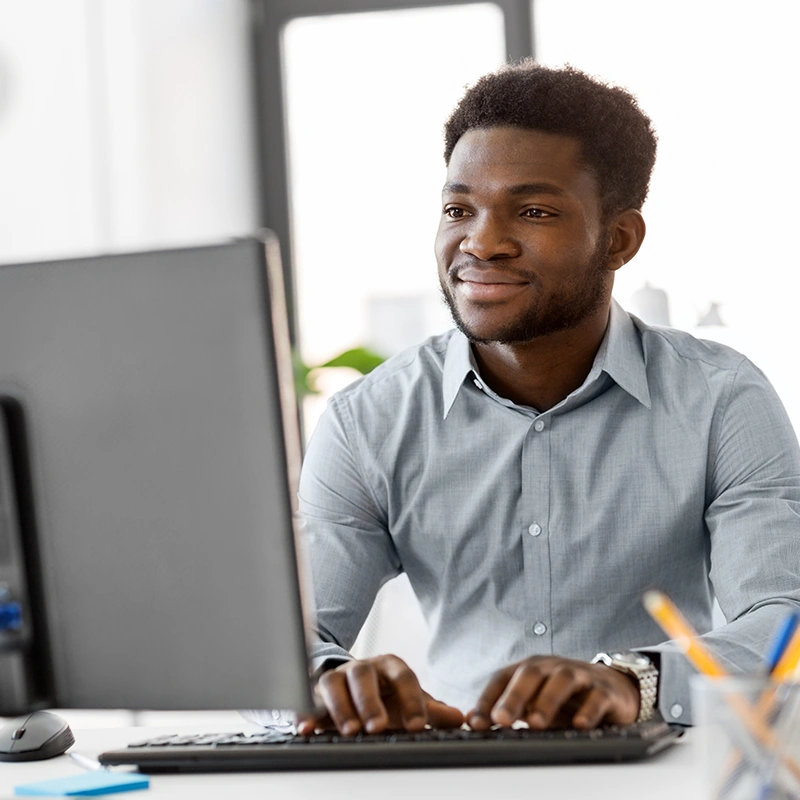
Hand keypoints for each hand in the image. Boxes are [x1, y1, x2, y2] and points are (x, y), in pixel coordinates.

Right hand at [296, 654, 464, 735]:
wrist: (352, 682)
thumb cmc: (384, 694)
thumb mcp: (407, 700)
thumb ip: (431, 710)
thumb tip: (460, 718)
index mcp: (389, 666)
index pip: (403, 676)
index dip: (412, 700)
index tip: (418, 725)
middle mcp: (362, 668)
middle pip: (364, 676)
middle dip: (370, 702)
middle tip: (377, 727)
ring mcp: (337, 677)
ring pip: (334, 683)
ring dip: (341, 707)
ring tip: (350, 731)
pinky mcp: (315, 692)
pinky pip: (308, 699)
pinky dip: (305, 712)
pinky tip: (306, 728)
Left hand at [467, 655, 639, 730]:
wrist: (612, 688)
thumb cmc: (565, 698)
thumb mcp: (534, 702)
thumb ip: (506, 710)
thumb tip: (471, 719)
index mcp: (530, 669)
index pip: (502, 678)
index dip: (487, 699)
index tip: (476, 723)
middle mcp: (551, 667)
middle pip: (530, 673)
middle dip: (513, 696)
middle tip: (501, 720)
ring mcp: (579, 676)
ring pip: (562, 680)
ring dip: (547, 701)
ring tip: (535, 724)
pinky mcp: (604, 690)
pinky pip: (596, 697)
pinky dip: (588, 710)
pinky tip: (579, 724)